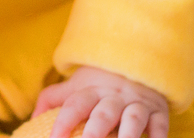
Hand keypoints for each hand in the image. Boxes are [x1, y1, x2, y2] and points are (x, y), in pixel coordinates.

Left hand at [33, 66, 168, 137]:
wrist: (138, 63)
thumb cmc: (101, 82)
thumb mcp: (77, 85)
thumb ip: (53, 98)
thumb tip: (32, 117)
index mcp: (92, 91)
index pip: (75, 105)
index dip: (63, 122)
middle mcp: (114, 97)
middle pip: (104, 113)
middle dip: (95, 131)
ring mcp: (138, 104)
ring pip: (133, 118)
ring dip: (128, 135)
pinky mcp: (158, 112)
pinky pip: (161, 124)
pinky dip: (159, 137)